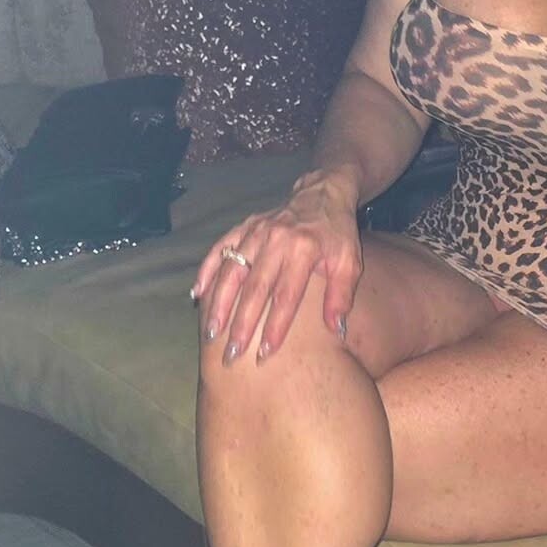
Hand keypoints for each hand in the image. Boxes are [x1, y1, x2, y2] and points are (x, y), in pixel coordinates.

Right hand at [191, 169, 361, 365]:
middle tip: (231, 353)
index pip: (286, 295)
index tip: (266, 353)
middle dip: (241, 323)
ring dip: (219, 303)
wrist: (323, 194)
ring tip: (210, 332)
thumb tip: (337, 331)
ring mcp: (256, 231)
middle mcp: (276, 239)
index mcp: (304, 249)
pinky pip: (220, 248)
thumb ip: (341, 296)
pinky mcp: (244, 226)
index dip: (275, 326)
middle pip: (254, 288)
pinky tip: (197, 295)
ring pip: (232, 271)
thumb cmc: (337, 234)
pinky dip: (207, 271)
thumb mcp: (350, 262)